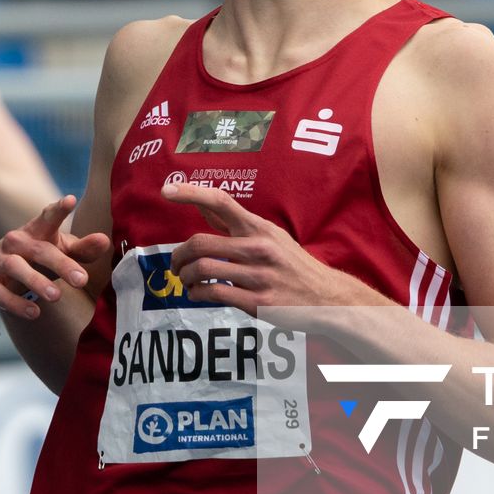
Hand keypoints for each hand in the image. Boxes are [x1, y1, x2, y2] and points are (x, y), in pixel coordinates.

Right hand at [0, 196, 111, 319]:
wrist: (2, 273)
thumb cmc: (40, 258)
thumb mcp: (63, 251)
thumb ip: (83, 248)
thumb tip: (105, 241)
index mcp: (36, 230)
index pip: (48, 217)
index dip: (58, 209)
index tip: (70, 200)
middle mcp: (15, 241)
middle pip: (39, 250)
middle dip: (60, 264)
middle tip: (82, 280)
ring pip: (15, 267)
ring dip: (35, 282)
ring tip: (56, 297)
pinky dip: (15, 303)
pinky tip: (34, 312)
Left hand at [164, 182, 368, 314]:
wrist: (326, 298)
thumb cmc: (292, 265)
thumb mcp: (270, 237)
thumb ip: (235, 224)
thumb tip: (203, 207)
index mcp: (259, 228)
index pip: (221, 201)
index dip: (191, 193)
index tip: (166, 191)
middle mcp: (258, 247)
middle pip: (200, 242)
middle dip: (178, 255)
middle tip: (175, 265)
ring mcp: (258, 275)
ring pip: (202, 269)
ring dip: (185, 277)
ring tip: (186, 282)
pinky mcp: (257, 302)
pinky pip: (213, 293)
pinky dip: (196, 294)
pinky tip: (198, 294)